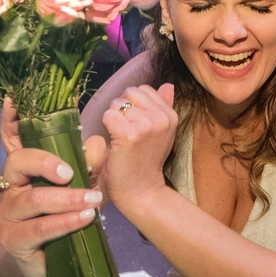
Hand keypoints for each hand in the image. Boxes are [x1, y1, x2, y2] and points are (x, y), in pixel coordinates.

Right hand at [0, 98, 108, 276]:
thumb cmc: (61, 219)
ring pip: (33, 199)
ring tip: (92, 201)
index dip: (8, 119)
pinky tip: (83, 219)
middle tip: (73, 172)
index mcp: (23, 169)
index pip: (10, 138)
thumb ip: (88, 165)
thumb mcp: (80, 188)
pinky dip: (64, 222)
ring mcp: (8, 214)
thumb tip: (97, 143)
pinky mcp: (14, 240)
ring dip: (65, 199)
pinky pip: (39, 228)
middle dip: (47, 163)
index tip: (13, 100)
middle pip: (18, 163)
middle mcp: (9, 187)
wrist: (43, 265)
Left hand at [100, 84, 177, 210]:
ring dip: (113, 119)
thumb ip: (165, 106)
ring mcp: (145, 126)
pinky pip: (109, 115)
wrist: (141, 191)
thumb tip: (168, 85)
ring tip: (120, 138)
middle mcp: (161, 118)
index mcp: (170, 115)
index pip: (144, 89)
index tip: (135, 124)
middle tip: (125, 130)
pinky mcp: (128, 135)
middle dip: (122, 107)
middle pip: (130, 93)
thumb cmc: (147, 162)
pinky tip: (113, 141)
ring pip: (117, 104)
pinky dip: (106, 126)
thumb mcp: (163, 132)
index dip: (134, 104)